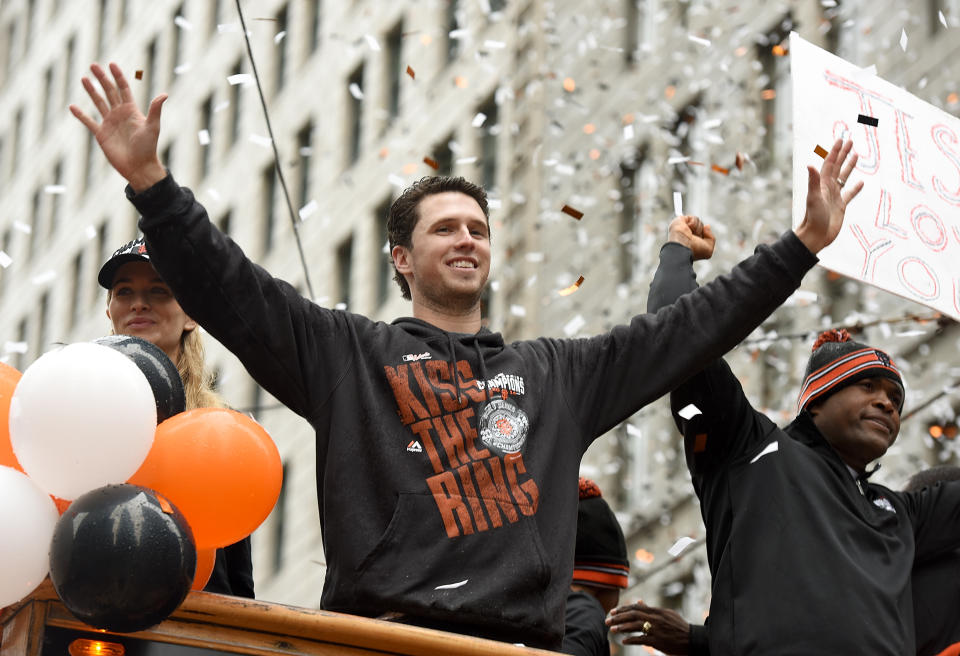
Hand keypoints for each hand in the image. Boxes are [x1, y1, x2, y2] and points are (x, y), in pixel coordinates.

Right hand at [69, 62, 167, 191]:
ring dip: (91, 91)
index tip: (111, 64)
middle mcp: (120, 114)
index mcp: (131, 110)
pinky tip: (72, 106)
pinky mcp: (101, 134)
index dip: (118, 76)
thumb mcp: (152, 127)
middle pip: (109, 92)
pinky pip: (89, 122)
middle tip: (93, 65)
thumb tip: (164, 94)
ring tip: (84, 78)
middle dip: (102, 78)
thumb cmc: (148, 148)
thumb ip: (155, 110)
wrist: (139, 167)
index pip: (123, 89)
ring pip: (98, 103)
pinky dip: (81, 115)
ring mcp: (110, 123)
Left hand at [607, 600, 691, 654]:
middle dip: (618, 618)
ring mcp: (656, 630)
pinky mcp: (658, 641)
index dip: (623, 609)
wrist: (692, 639)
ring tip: (612, 630)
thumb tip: (638, 601)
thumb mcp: (666, 614)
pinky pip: (642, 640)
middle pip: (633, 615)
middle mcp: (655, 618)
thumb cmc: (678, 627)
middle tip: (607, 621)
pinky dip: (632, 640)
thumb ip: (651, 608)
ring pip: (635, 626)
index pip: (636, 608)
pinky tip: (624, 641)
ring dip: (622, 628)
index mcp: (657, 611)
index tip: (612, 612)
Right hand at [668, 215, 714, 260]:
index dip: (704, 236)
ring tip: (690, 234)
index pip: (702, 235)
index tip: (700, 241)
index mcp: (692, 243)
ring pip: (698, 222)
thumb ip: (711, 238)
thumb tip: (707, 226)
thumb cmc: (694, 250)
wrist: (682, 246)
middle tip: (695, 238)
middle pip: (701, 227)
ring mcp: (683, 227)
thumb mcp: (708, 249)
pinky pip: (694, 218)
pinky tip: (687, 228)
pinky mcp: (680, 220)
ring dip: (697, 228)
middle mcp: (687, 235)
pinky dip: (693, 223)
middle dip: (701, 232)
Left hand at [794, 138, 863, 252]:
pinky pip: (849, 194)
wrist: (815, 236)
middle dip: (843, 154)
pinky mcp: (840, 206)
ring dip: (849, 166)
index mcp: (823, 184)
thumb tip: (810, 164)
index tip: (841, 139)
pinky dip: (855, 188)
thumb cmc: (813, 217)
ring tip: (856, 155)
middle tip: (850, 141)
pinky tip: (860, 183)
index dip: (835, 151)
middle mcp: (828, 188)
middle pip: (837, 167)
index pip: (830, 163)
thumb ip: (813, 181)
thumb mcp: (814, 198)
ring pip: (844, 177)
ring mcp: (834, 197)